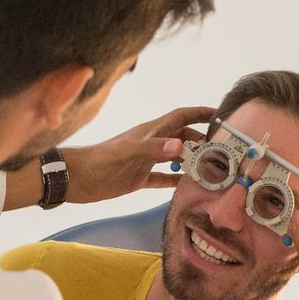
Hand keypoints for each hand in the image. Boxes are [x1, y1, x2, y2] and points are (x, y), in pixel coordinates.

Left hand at [63, 106, 216, 204]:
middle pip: (183, 137)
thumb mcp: (127, 153)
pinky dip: (176, 181)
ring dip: (192, 161)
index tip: (220, 114)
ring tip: (211, 169)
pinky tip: (188, 186)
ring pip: (175, 157)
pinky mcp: (138, 178)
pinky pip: (162, 178)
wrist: (75, 178)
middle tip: (223, 150)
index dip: (199, 113)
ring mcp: (145, 161)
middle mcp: (151, 144)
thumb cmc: (98, 161)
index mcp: (150, 132)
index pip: (180, 116)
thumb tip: (181, 145)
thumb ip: (153, 149)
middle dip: (202, 140)